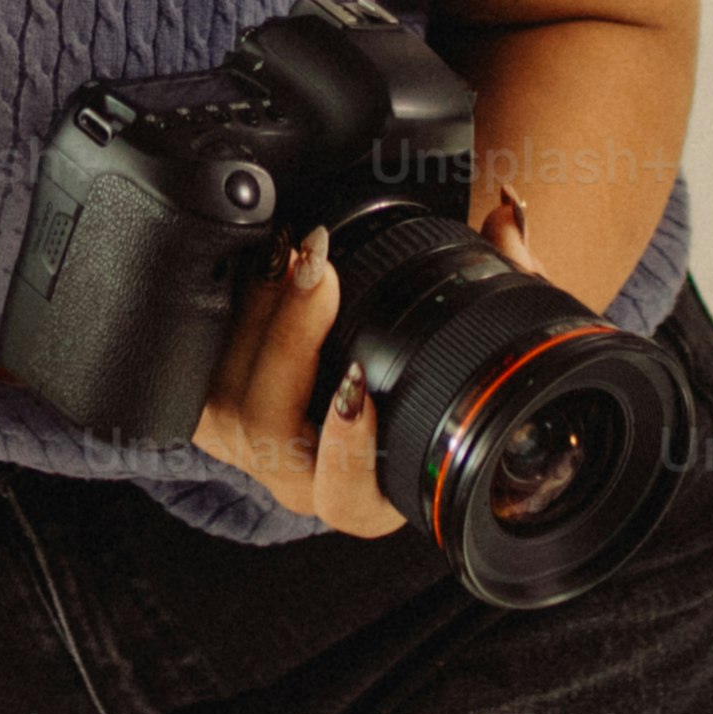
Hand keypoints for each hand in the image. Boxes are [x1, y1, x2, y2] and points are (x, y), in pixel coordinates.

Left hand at [193, 201, 556, 542]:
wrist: (352, 401)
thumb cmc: (419, 382)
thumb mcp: (468, 342)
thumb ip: (504, 281)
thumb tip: (506, 215)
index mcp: (368, 497)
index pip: (347, 498)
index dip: (346, 450)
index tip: (359, 386)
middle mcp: (303, 485)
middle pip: (272, 433)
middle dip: (292, 341)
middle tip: (320, 270)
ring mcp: (250, 454)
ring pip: (232, 401)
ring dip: (261, 319)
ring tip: (296, 257)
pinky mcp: (213, 419)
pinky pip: (206, 377)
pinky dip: (232, 317)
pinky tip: (262, 269)